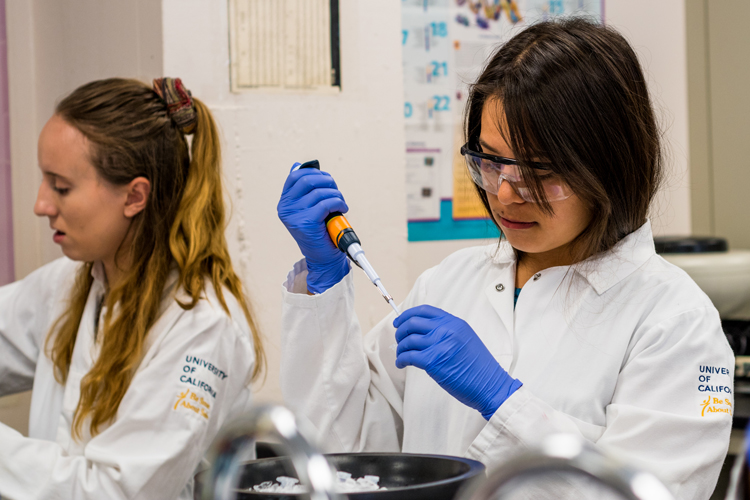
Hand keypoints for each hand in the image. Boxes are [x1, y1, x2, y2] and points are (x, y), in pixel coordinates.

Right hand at [277, 163, 349, 293]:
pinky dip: (339, 204)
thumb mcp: (308, 207)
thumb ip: (303, 189)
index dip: (314, 172)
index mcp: (284, 203)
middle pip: (308, 180)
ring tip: (341, 204)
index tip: (326, 179)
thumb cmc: (319, 230)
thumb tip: (298, 165)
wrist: (323, 257)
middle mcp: (285, 208)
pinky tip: (342, 210)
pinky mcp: (306, 222)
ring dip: (337, 195)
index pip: (295, 176)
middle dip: (328, 182)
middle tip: (336, 191)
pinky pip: (327, 203)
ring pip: (320, 192)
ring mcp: (294, 216)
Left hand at [393, 305, 521, 419]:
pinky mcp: (433, 361)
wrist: (490, 385)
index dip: (407, 315)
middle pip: (412, 323)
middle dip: (401, 331)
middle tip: (398, 340)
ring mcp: (440, 345)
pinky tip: (401, 364)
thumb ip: (446, 331)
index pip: (424, 310)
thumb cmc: (479, 367)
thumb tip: (421, 332)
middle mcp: (446, 330)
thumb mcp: (465, 339)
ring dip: (400, 348)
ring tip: (401, 355)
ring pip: (408, 340)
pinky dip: (401, 360)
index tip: (399, 322)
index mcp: (454, 323)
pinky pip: (409, 356)